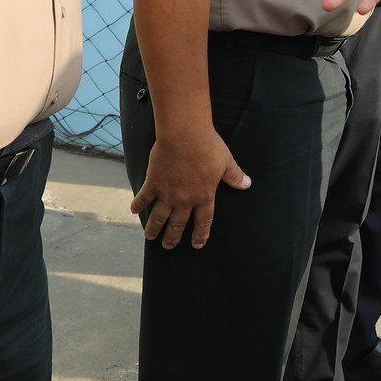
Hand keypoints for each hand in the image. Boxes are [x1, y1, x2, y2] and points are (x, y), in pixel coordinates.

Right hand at [129, 127, 250, 249]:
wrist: (185, 134)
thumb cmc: (208, 146)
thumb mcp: (226, 162)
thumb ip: (235, 176)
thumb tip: (247, 184)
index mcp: (204, 196)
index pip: (203, 221)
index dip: (200, 234)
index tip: (196, 244)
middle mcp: (185, 200)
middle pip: (178, 224)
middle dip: (173, 237)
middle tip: (168, 246)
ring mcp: (167, 193)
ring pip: (159, 217)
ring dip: (154, 229)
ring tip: (149, 237)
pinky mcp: (153, 183)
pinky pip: (144, 198)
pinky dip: (138, 205)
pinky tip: (134, 210)